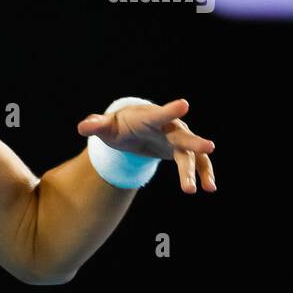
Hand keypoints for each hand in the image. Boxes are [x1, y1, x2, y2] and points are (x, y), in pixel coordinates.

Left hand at [77, 98, 216, 193]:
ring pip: (191, 154)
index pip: (159, 114)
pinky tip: (209, 187)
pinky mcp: (182, 151)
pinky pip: (196, 162)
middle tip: (209, 147)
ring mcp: (177, 139)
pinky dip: (203, 173)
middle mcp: (168, 127)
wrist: (132, 129)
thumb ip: (96, 125)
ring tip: (207, 188)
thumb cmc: (118, 126)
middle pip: (182, 135)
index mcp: (149, 118)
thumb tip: (83, 127)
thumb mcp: (106, 127)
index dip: (170, 110)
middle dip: (194, 142)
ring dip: (199, 170)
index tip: (184, 104)